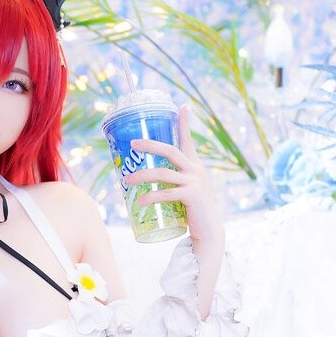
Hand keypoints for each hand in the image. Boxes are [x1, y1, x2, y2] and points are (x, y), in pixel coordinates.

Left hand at [124, 105, 223, 245]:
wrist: (209, 230)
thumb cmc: (193, 210)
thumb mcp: (186, 190)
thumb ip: (173, 182)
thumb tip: (148, 180)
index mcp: (194, 166)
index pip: (188, 140)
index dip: (185, 123)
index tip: (182, 106)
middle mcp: (196, 170)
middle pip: (171, 150)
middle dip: (150, 145)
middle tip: (132, 144)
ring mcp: (194, 183)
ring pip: (163, 174)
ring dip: (142, 176)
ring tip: (126, 181)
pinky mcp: (191, 197)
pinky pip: (166, 194)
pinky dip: (151, 197)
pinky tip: (139, 202)